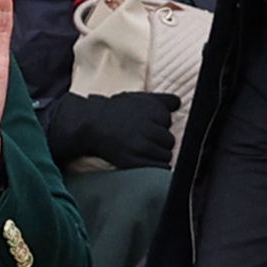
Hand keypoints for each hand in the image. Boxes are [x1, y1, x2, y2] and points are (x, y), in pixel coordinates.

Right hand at [45, 90, 177, 170]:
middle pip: (169, 140)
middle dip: (159, 141)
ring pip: (165, 155)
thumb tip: (179, 103)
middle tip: (143, 141)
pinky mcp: (134, 161)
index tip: (147, 127)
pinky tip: (146, 162)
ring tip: (142, 151)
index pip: (169, 122)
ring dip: (156, 155)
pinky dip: (156, 167)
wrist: (88, 125)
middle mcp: (150, 127)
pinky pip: (159, 167)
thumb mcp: (137, 98)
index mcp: (154, 110)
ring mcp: (142, 145)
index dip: (159, 125)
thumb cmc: (113, 111)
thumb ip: (161, 100)